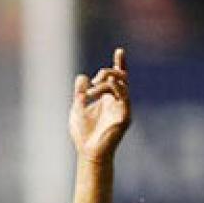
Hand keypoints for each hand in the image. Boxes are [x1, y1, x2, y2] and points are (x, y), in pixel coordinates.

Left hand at [69, 47, 131, 164]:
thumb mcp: (77, 109)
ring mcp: (122, 109)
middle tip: (93, 82)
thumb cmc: (83, 134)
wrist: (88, 152)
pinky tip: (103, 89)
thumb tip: (82, 77)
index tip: (119, 50)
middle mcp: (117, 102)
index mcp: (107, 99)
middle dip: (108, 72)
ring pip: (121, 85)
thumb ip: (80, 93)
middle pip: (121, 78)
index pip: (116, 78)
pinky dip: (116, 89)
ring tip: (90, 91)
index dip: (119, 64)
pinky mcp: (125, 116)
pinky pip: (124, 97)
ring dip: (106, 83)